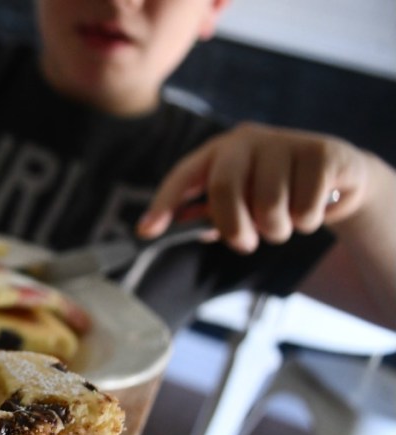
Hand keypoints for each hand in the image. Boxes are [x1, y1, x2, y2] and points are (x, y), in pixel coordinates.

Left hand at [137, 123, 370, 252]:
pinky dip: (307, 222)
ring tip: (284, 221)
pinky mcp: (320, 153)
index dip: (163, 204)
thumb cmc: (274, 191)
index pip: (183, 176)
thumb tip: (171, 228)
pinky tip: (311, 207)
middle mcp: (245, 140)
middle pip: (223, 190)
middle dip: (233, 228)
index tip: (146, 232)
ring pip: (269, 207)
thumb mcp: (239, 201)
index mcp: (217, 151)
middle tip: (245, 244)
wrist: (337, 175)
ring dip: (277, 230)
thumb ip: (208, 214)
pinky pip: (305, 209)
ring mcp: (283, 142)